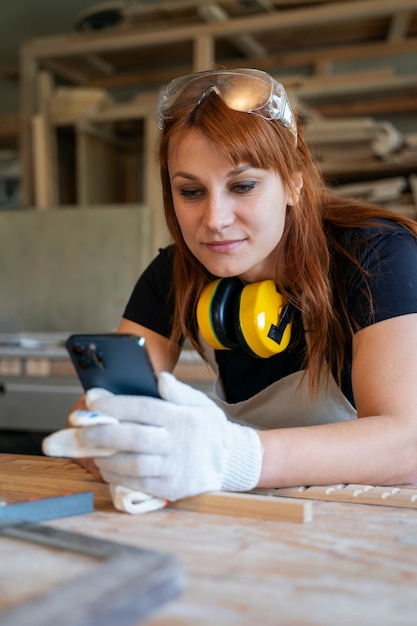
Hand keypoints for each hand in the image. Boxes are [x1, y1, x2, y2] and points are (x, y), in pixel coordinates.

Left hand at [82, 372, 262, 501]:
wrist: (230, 461)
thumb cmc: (207, 428)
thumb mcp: (200, 403)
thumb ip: (178, 391)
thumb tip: (160, 378)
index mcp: (182, 418)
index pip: (143, 408)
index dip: (115, 405)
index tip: (92, 401)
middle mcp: (177, 443)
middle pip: (132, 438)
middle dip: (100, 433)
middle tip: (79, 429)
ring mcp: (174, 468)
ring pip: (132, 464)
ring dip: (105, 457)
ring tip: (90, 448)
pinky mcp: (171, 488)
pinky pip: (138, 483)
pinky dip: (117, 476)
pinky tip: (106, 466)